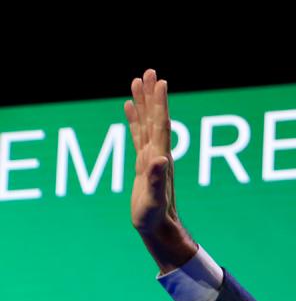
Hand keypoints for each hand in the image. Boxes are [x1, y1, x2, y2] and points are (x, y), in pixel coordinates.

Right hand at [124, 68, 197, 271]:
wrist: (159, 229)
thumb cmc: (155, 218)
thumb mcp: (154, 200)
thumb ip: (157, 180)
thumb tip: (161, 159)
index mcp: (160, 158)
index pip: (161, 125)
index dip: (160, 104)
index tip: (160, 82)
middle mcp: (158, 154)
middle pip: (155, 118)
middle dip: (152, 95)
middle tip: (150, 71)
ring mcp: (151, 157)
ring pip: (146, 123)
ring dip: (143, 102)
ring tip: (138, 80)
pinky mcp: (143, 163)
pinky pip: (138, 135)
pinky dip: (134, 119)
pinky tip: (129, 107)